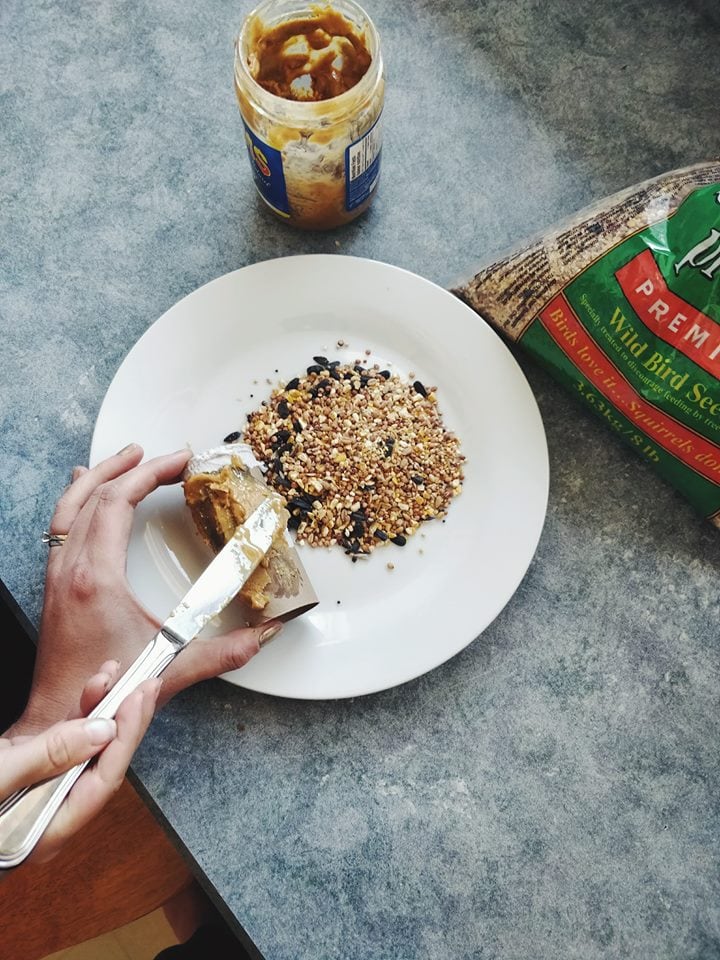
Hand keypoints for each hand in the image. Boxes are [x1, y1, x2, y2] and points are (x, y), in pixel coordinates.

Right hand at [1, 663, 160, 863]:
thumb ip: (47, 758)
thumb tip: (101, 732)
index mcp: (44, 832)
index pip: (102, 782)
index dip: (126, 736)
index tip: (140, 697)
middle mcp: (46, 816)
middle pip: (99, 764)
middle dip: (122, 719)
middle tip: (144, 680)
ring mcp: (35, 794)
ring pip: (81, 750)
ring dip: (99, 710)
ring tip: (113, 674)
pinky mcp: (21, 773)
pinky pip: (58, 744)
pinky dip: (73, 715)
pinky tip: (89, 691)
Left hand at [12, 444, 280, 736]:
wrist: (59, 720)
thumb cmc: (109, 694)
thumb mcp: (173, 670)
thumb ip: (225, 652)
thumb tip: (267, 634)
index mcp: (96, 578)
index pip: (119, 502)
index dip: (151, 474)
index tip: (181, 462)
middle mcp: (71, 569)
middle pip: (95, 494)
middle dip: (132, 466)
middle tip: (164, 454)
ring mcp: (57, 575)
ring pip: (71, 506)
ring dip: (100, 475)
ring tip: (127, 456)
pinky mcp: (54, 586)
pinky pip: (61, 525)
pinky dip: (78, 500)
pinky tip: (86, 491)